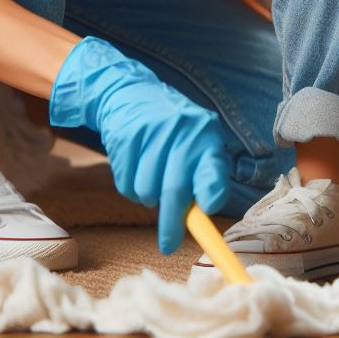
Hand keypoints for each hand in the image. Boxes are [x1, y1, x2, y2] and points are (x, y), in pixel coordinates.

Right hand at [49, 38, 230, 254]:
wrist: (129, 92)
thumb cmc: (171, 131)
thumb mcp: (194, 142)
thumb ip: (202, 175)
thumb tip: (202, 219)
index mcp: (205, 134)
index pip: (212, 168)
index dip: (211, 192)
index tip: (206, 210)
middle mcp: (181, 131)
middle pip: (175, 190)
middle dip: (172, 224)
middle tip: (169, 246)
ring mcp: (152, 132)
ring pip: (147, 192)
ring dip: (148, 198)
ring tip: (151, 178)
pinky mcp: (126, 136)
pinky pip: (126, 184)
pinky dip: (130, 187)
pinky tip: (135, 166)